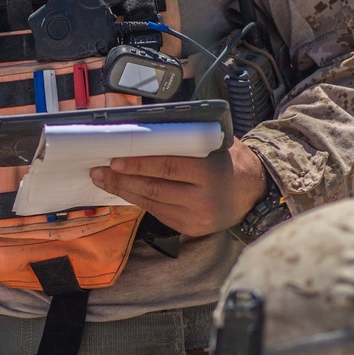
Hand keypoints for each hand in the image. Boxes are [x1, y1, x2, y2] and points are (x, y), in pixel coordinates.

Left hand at [89, 140, 267, 236]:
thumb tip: (143, 125)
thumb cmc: (230, 160)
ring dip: (124, 191)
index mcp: (209, 172)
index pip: (166, 167)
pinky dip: (139, 201)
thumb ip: (186, 137)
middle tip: (99, 171)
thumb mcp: (214, 142)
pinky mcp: (190, 229)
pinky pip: (158, 213)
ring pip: (152, 203)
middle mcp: (202, 197)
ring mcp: (196, 217)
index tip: (114, 160)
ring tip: (104, 180)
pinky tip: (125, 191)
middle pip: (153, 188)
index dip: (137, 164)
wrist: (254, 192)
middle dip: (122, 179)